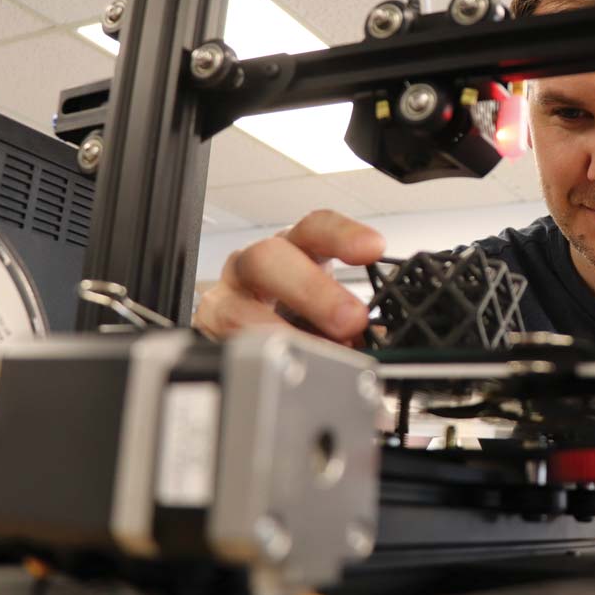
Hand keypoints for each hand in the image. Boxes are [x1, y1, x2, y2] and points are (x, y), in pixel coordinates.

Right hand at [193, 210, 384, 344]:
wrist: (257, 341)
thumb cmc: (300, 317)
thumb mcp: (334, 310)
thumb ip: (358, 324)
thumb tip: (386, 345)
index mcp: (296, 249)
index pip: (316, 227)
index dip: (343, 234)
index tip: (373, 247)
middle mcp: (257, 264)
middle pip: (270, 258)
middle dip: (312, 289)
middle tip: (350, 319)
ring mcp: (227, 296)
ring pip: (238, 307)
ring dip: (281, 334)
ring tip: (316, 355)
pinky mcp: (208, 330)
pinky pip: (227, 345)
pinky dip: (257, 359)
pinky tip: (280, 367)